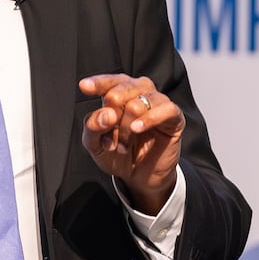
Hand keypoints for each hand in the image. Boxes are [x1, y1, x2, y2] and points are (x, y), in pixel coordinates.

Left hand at [79, 73, 183, 213]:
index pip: (109, 81)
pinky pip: (165, 109)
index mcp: (118, 92)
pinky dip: (148, 119)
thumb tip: (106, 114)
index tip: (84, 87)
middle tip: (111, 140)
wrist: (139, 177)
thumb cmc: (118, 154)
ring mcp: (158, 102)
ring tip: (123, 146)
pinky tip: (137, 129)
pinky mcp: (174, 116)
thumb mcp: (95, 144)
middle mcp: (139, 92)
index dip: (97, 83)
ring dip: (125, 129)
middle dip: (110, 119)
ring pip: (137, 103)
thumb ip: (93, 126)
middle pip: (119, 92)